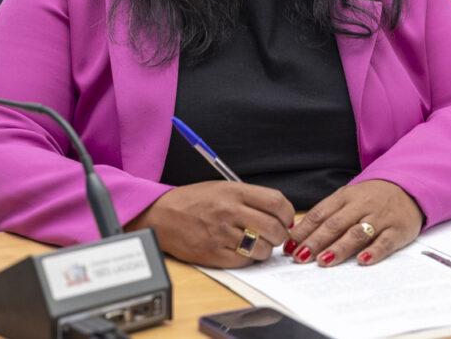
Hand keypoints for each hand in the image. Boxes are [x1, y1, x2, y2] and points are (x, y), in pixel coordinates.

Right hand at [127, 182, 293, 267]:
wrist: (162, 215)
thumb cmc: (194, 201)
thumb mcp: (222, 188)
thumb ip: (250, 198)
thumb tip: (280, 214)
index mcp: (234, 191)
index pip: (276, 202)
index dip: (288, 214)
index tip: (286, 219)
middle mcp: (229, 211)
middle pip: (273, 227)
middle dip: (280, 235)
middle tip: (275, 235)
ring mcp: (221, 233)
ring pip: (262, 248)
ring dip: (265, 250)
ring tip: (257, 244)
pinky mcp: (212, 253)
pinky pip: (244, 262)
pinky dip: (248, 260)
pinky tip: (242, 252)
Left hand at [285, 179, 422, 266]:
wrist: (408, 188)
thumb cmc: (371, 197)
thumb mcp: (347, 198)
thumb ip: (326, 214)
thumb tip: (298, 234)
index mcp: (345, 196)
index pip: (320, 213)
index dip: (303, 230)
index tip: (289, 246)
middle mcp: (361, 205)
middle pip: (335, 224)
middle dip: (315, 241)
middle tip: (300, 257)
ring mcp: (380, 217)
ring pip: (357, 233)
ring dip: (339, 248)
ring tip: (323, 260)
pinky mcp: (397, 230)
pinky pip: (385, 242)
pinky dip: (373, 252)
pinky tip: (362, 261)